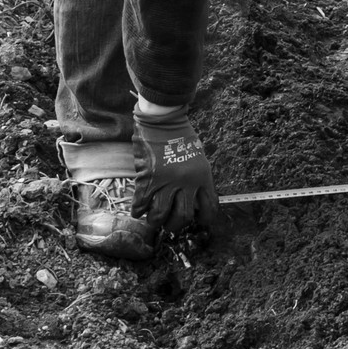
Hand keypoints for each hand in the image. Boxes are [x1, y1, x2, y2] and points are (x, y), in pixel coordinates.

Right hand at [132, 110, 225, 237]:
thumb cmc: (182, 137)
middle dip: (176, 225)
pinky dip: (138, 210)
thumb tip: (192, 198)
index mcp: (203, 177)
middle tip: (170, 225)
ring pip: (160, 215)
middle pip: (183, 216)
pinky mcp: (148, 179)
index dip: (205, 219)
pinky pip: (142, 203)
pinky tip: (138, 212)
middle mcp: (187, 183)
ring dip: (156, 222)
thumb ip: (197, 178)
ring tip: (153, 222)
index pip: (210, 207)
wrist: (163, 122)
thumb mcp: (198, 159)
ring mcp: (166, 182)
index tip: (199, 222)